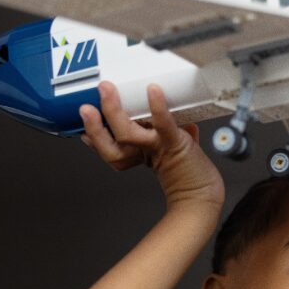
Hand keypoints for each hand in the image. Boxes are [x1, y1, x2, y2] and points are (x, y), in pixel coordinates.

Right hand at [80, 82, 224, 210]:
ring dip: (113, 113)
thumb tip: (177, 114)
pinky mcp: (175, 143)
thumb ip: (172, 133)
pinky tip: (153, 91)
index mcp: (138, 154)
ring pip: (126, 135)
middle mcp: (143, 153)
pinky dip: (158, 108)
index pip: (109, 147)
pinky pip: (163, 124)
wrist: (204, 196)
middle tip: (85, 106)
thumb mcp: (174, 149)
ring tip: (107, 92)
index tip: (84, 122)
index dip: (95, 137)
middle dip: (95, 127)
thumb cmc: (190, 176)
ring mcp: (157, 147)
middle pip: (111, 145)